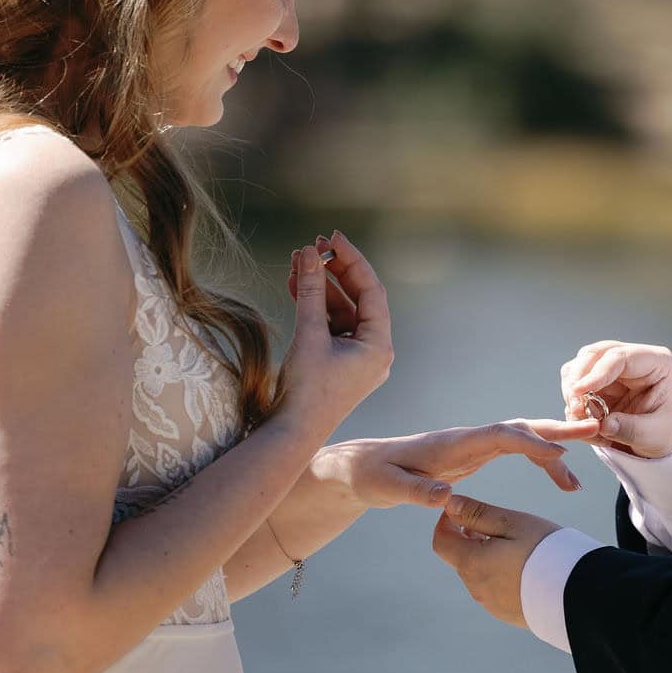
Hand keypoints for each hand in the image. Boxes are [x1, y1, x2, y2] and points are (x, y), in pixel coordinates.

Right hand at [279, 231, 392, 434]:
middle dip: (334, 271)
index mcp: (379, 345)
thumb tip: (307, 253)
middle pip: (358, 297)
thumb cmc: (305, 390)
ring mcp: (358, 358)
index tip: (331, 238)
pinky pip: (332, 327)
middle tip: (311, 246)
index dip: (351, 259)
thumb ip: (310, 291)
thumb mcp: (308, 335)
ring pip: (341, 310)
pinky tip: (294, 286)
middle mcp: (375, 350)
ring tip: (295, 263)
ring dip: (319, 287)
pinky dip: (314, 308)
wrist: (292, 434)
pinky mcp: (341, 364)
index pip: (371, 289)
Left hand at [316, 417, 602, 511]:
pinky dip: (540, 460)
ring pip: (522, 439)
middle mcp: (467, 439)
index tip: (559, 453)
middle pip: (519, 429)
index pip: (498, 435)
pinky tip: (558, 476)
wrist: (362, 467)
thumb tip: (447, 499)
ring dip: (553, 450)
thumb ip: (417, 493)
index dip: (529, 442)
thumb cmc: (373, 476)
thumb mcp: (389, 489)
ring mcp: (473, 445)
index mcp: (452, 445)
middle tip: (594, 433)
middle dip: (556, 431)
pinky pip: (516, 451)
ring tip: (578, 480)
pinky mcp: (475, 456)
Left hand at [430, 495, 560, 629]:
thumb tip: (450, 504)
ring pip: (478, 574)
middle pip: (460, 558)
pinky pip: (496, 590)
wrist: (579, 595)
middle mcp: (476, 587)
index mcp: (472, 563)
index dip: (446, 522)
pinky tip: (526, 566)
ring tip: (516, 544)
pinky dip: (501, 574)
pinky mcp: (508, 614)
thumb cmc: (546, 551)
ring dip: (486, 557)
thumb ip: (478, 514)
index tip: (462, 510)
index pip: (441, 541)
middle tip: (496, 524)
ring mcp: (492, 604)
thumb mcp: (512, 524)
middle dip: (470, 538)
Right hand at [558, 341, 671, 458]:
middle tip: (575, 409)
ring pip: (579, 369)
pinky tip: (587, 427)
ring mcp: (613, 370)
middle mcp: (632, 360)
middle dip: (578, 380)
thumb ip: (631, 429)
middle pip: (594, 354)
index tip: (579, 391)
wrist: (664, 439)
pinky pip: (575, 389)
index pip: (620, 356)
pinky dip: (574, 407)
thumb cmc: (668, 431)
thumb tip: (603, 425)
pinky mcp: (599, 384)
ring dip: (573, 395)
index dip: (597, 372)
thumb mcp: (656, 435)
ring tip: (583, 422)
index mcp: (656, 362)